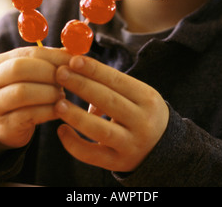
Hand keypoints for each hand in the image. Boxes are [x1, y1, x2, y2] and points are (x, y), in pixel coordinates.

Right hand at [0, 47, 70, 151]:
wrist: (5, 126)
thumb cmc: (26, 92)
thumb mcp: (33, 74)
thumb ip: (50, 61)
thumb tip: (73, 52)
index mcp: (1, 62)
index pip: (30, 52)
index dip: (55, 56)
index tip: (76, 61)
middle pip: (20, 68)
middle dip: (48, 73)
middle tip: (66, 80)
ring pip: (22, 92)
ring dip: (49, 93)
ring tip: (61, 95)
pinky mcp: (3, 125)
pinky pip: (28, 115)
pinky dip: (48, 111)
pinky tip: (58, 110)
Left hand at [55, 55, 168, 172]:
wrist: (163, 148)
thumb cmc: (142, 112)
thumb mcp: (138, 96)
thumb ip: (112, 86)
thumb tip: (78, 73)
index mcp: (147, 99)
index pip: (118, 80)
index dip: (95, 70)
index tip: (74, 60)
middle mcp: (142, 121)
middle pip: (108, 101)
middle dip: (82, 85)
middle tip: (60, 73)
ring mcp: (131, 144)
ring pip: (100, 130)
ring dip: (77, 116)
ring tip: (58, 104)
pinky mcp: (118, 163)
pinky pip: (92, 155)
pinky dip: (74, 143)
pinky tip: (61, 130)